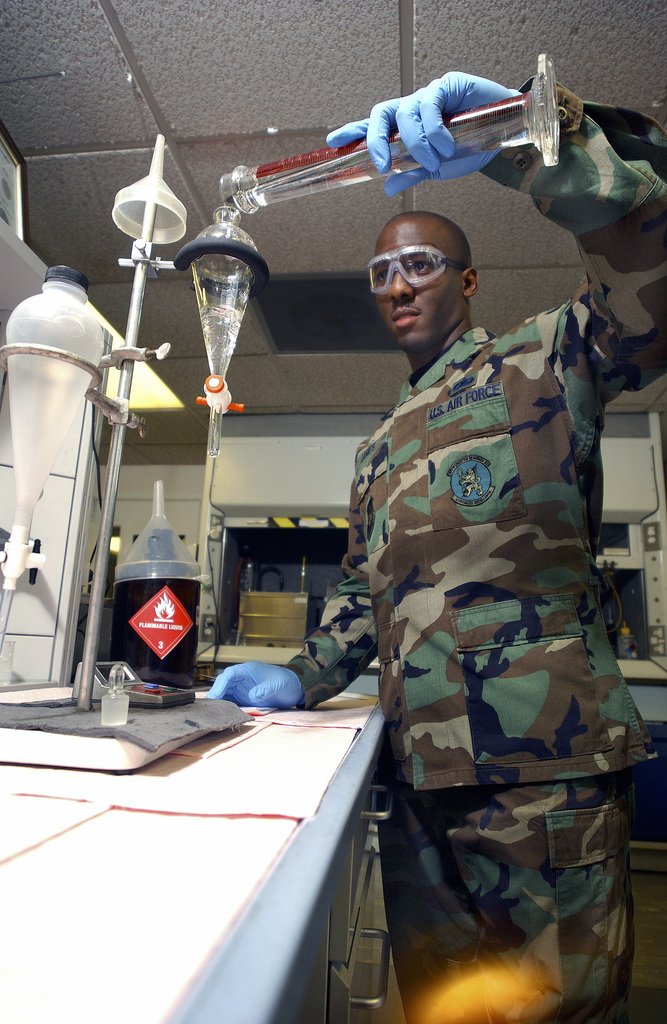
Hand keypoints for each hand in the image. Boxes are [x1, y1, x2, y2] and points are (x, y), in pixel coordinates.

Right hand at [206, 661, 304, 708]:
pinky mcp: (243, 699)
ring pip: (224, 694)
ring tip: (212, 714)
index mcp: (248, 670)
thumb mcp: (277, 684)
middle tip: (209, 708)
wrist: (294, 688)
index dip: (221, 684)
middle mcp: (241, 678)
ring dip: (218, 702)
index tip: (215, 696)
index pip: (230, 674)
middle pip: (223, 684)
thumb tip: (252, 696)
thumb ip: (265, 689)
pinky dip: (225, 708)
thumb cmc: (286, 682)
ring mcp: (241, 688)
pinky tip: (222, 715)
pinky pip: (230, 702)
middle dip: (215, 694)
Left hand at [326, 72, 518, 194]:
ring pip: (405, 113)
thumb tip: (388, 187)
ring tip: (435, 160)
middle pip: (382, 114)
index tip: (333, 141)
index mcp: (406, 128)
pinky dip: (434, 129)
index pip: (374, 126)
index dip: (353, 131)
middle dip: (376, 139)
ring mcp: (429, 95)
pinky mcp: (448, 84)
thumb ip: (412, 173)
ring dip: (417, 143)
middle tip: (382, 164)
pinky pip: (430, 104)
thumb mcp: (437, 169)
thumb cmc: (470, 147)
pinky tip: (446, 144)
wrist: (504, 137)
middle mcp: (413, 109)